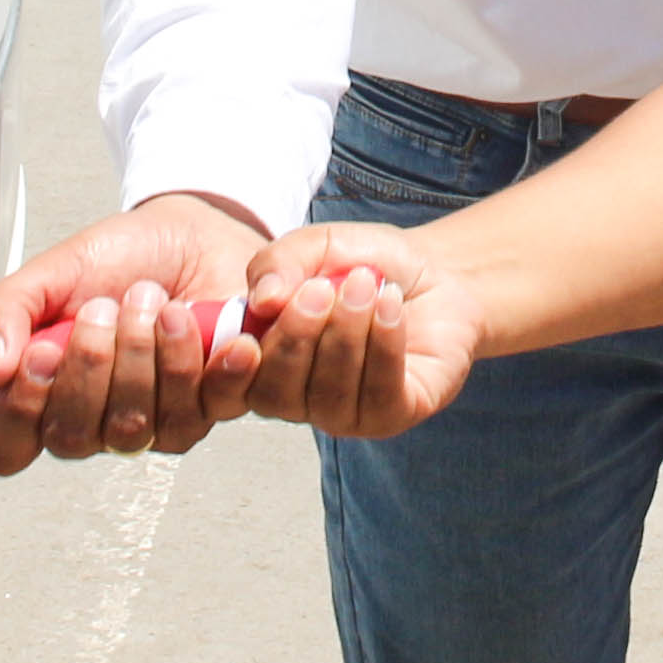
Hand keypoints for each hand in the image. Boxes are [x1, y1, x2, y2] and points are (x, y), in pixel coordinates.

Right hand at [0, 195, 265, 473]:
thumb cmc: (120, 261)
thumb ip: (4, 312)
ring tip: (151, 300)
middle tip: (104, 308)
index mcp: (44, 393)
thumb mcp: (50, 273)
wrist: (192, 236)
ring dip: (142, 355)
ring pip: (135, 428)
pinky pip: (200, 411)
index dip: (19, 412)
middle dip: (90, 364)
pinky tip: (192, 324)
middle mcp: (94, 419)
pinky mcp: (207, 407)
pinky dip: (194, 361)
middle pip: (73, 438)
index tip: (39, 355)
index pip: (9, 447)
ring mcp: (152, 421)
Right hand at [238, 224, 487, 437]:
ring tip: (367, 285)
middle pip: (275, 394)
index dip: (231, 366)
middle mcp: (296, 397)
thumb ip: (278, 263)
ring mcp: (342, 413)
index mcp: (263, 361)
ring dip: (347, 335)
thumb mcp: (316, 247)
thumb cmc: (365, 265)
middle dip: (299, 337)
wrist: (433, 272)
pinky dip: (384, 345)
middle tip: (325, 288)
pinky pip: (379, 395)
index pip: (228, 385)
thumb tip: (262, 300)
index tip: (255, 324)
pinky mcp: (390, 416)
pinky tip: (391, 306)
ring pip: (329, 396)